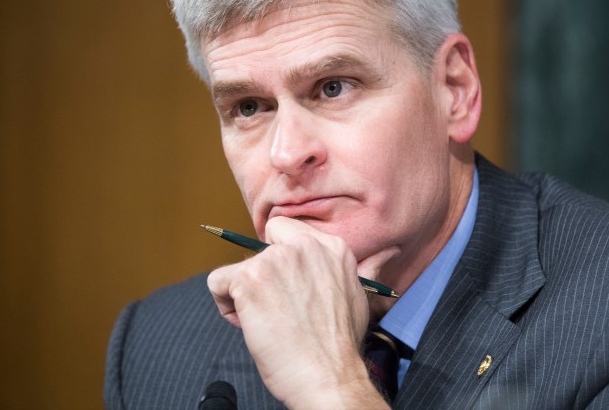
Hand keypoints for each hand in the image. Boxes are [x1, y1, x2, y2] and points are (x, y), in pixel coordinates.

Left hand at [207, 216, 398, 407]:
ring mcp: (275, 260)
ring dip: (246, 294)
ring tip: (266, 322)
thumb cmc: (338, 346)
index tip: (288, 287)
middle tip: (276, 305)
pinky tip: (247, 324)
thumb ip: (349, 270)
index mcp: (332, 247)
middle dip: (264, 270)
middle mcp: (304, 246)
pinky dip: (225, 305)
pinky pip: (217, 282)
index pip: (289, 231)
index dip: (283, 258)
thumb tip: (390, 252)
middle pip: (264, 241)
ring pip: (240, 266)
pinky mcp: (249, 279)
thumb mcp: (358, 296)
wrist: (327, 377)